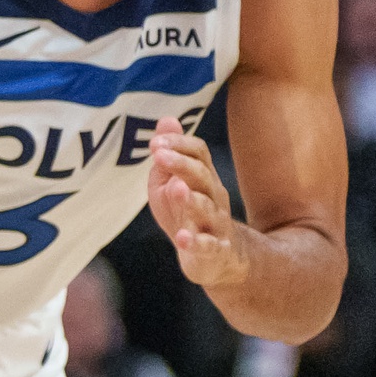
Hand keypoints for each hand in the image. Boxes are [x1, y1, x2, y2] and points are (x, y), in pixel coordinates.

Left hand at [147, 116, 247, 287]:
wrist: (219, 258)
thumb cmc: (187, 214)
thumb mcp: (172, 182)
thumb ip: (170, 154)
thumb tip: (167, 118)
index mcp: (203, 178)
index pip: (198, 153)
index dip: (179, 144)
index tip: (155, 142)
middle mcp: (213, 197)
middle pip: (201, 176)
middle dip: (181, 164)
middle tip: (160, 155)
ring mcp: (216, 224)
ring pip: (206, 209)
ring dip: (191, 199)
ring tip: (176, 189)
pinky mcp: (215, 250)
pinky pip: (208, 246)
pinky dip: (194, 242)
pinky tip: (182, 238)